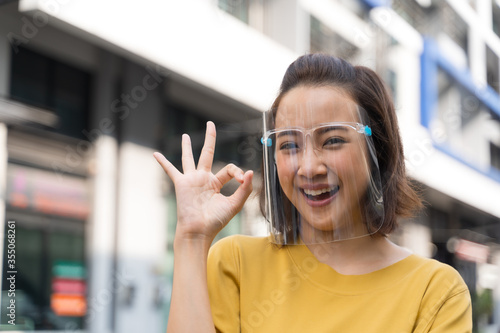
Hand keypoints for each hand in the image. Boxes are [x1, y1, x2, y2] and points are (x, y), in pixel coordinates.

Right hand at [153, 121, 252, 241]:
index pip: (229, 168)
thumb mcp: (234, 204)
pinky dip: (163, 162)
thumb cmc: (216, 221)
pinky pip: (170, 170)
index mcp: (216, 183)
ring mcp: (192, 180)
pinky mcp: (181, 184)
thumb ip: (244, 189)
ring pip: (189, 158)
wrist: (199, 231)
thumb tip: (251, 172)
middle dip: (210, 139)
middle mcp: (204, 179)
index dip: (238, 172)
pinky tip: (155, 154)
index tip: (243, 180)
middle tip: (211, 124)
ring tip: (185, 136)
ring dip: (187, 146)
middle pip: (207, 153)